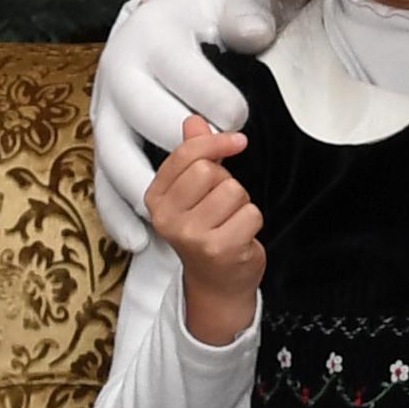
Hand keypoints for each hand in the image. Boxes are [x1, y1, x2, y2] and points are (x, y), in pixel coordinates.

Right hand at [90, 0, 279, 248]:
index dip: (223, 105)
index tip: (242, 119)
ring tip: (180, 218)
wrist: (149, 30)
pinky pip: (99, 185)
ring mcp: (104, 112)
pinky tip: (139, 243)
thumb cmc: (195, 23)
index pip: (188, 78)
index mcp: (150, 39)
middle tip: (225, 159)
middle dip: (194, 148)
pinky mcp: (101, 141)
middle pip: (152, 120)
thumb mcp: (221, 4)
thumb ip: (243, 15)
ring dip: (148, 187)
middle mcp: (118, 76)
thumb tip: (257, 34)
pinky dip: (116, 216)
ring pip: (116, 157)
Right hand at [147, 115, 264, 341]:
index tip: (237, 141)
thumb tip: (194, 121)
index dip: (215, 143)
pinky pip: (250, 213)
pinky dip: (252, 222)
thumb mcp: (194, 194)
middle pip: (209, 170)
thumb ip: (194, 156)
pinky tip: (240, 237)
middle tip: (222, 205)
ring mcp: (191, 236)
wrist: (217, 286)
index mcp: (156, 199)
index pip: (185, 155)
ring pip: (233, 190)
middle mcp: (167, 218)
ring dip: (241, 203)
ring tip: (230, 221)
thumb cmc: (208, 233)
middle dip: (226, 181)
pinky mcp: (219, 249)